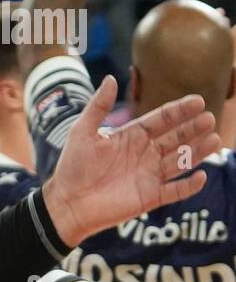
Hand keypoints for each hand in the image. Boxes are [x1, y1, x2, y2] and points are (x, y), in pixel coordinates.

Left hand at [43, 77, 218, 243]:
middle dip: (193, 128)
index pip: (161, 120)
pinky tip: (201, 175)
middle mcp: (145, 154)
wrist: (66, 203)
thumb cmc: (72, 166)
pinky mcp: (150, 197)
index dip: (179, 110)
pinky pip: (175, 191)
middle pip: (176, 138)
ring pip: (180, 161)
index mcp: (132, 136)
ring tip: (214, 140)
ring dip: (197, 152)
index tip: (198, 101)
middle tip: (209, 118)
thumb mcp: (82, 132)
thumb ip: (98, 107)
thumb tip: (110, 78)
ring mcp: (150, 176)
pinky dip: (188, 185)